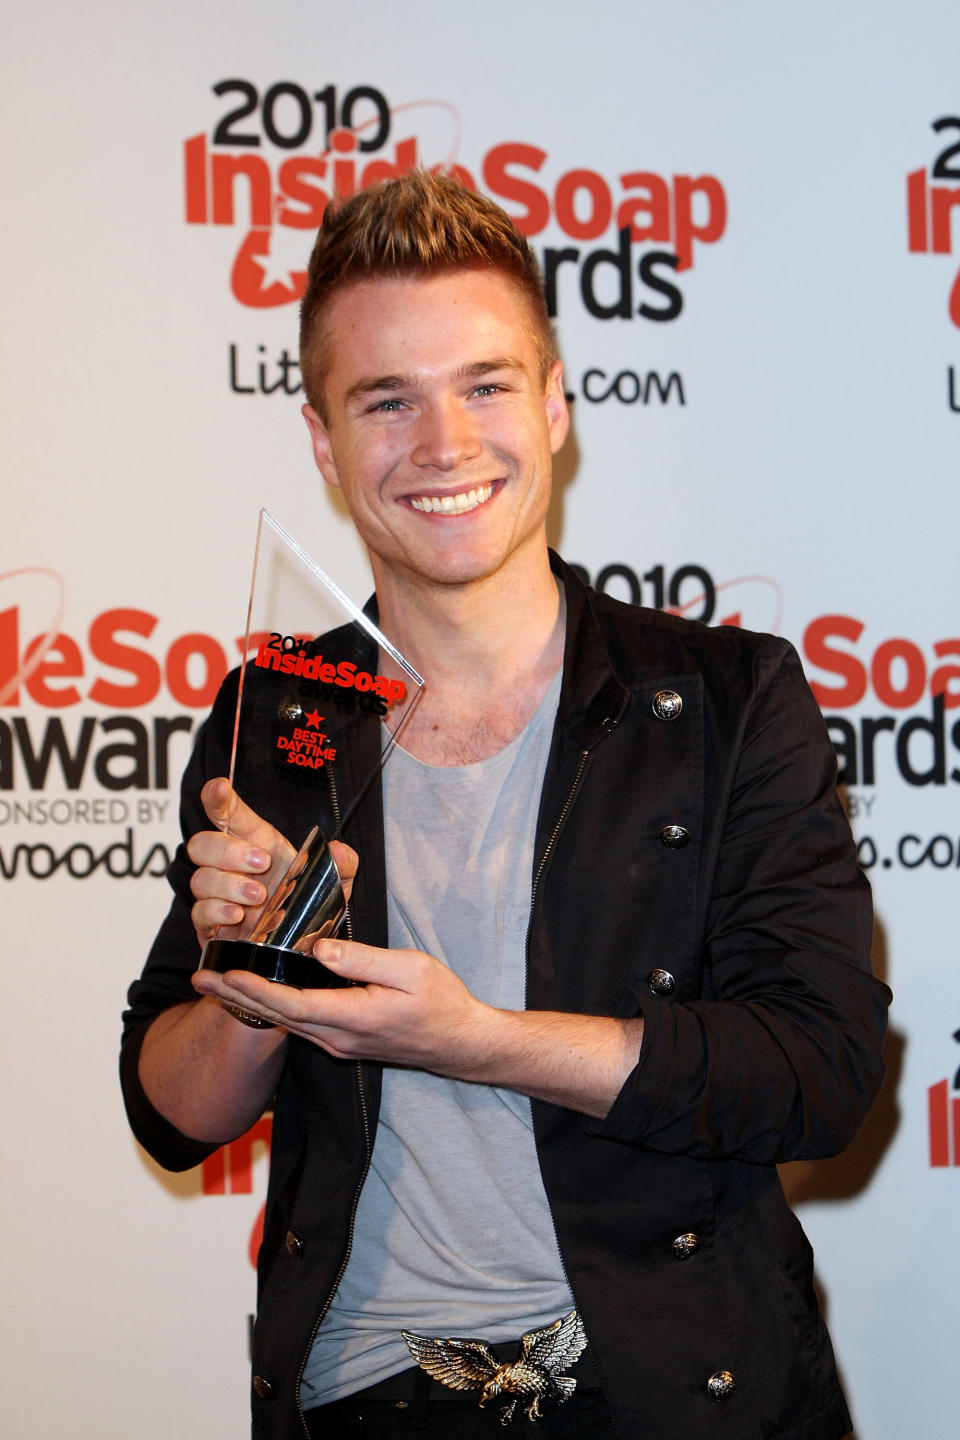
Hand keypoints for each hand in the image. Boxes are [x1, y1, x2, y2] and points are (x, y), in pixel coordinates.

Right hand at [186, 777, 357, 945]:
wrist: (297, 943)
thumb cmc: (305, 904)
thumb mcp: (332, 882)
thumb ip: (342, 863)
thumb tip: (338, 850)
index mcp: (254, 843)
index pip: (227, 813)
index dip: (218, 798)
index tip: (220, 788)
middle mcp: (229, 866)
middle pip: (202, 844)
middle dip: (228, 851)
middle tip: (262, 862)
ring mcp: (217, 895)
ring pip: (201, 879)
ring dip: (229, 885)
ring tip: (259, 896)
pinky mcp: (210, 925)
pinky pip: (199, 913)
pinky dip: (216, 911)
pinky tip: (237, 915)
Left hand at [191, 937, 486, 1070]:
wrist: (460, 1043)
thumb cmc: (441, 1002)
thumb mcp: (410, 969)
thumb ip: (363, 958)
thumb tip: (320, 948)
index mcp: (353, 1018)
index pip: (292, 1004)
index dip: (256, 989)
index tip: (227, 972)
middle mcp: (339, 1037)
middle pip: (277, 1017)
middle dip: (235, 995)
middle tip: (200, 975)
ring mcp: (339, 1043)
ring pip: (285, 1023)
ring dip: (249, 1002)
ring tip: (217, 982)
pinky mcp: (344, 1041)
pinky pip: (299, 1024)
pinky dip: (273, 1007)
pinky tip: (260, 993)